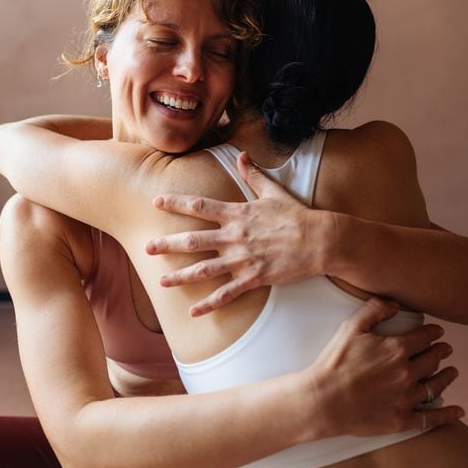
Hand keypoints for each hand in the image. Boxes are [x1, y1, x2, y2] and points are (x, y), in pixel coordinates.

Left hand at [148, 152, 324, 314]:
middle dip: (168, 244)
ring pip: (205, 270)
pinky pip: (227, 294)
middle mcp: (236, 236)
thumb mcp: (274, 191)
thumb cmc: (297, 214)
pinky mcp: (254, 278)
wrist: (321, 240)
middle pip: (194, 241)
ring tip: (162, 281)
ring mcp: (244, 259)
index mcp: (239, 214)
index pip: (200, 206)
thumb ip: (253, 175)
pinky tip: (193, 311)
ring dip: (181, 276)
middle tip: (147, 248)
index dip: (177, 203)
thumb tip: (242, 155)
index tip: (157, 202)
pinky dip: (209, 304)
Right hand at [305, 297, 462, 437]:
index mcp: (396, 349)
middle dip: (441, 351)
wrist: (323, 401)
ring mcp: (406, 398)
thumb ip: (374, 310)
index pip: (424, 337)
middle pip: (433, 360)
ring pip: (436, 386)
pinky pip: (431, 418)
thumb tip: (395, 304)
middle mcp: (407, 373)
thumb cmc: (334, 362)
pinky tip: (459, 411)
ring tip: (453, 372)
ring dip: (447, 377)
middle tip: (446, 349)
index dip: (433, 332)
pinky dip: (447, 415)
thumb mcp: (351, 328)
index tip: (437, 331)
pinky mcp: (401, 420)